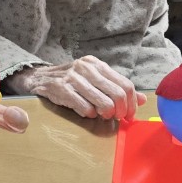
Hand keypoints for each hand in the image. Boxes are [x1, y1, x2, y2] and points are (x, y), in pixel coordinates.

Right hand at [6, 57, 144, 119]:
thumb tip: (143, 100)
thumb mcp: (94, 79)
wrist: (38, 78)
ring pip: (104, 103)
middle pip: (118, 94)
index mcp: (96, 64)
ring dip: (105, 114)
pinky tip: (85, 112)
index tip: (129, 115)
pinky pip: (85, 108)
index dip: (132, 103)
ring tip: (101, 115)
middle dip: (121, 111)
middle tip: (116, 118)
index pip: (125, 84)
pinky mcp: (61, 88)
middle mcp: (85, 67)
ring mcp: (73, 77)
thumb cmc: (70, 81)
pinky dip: (89, 114)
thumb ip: (116, 87)